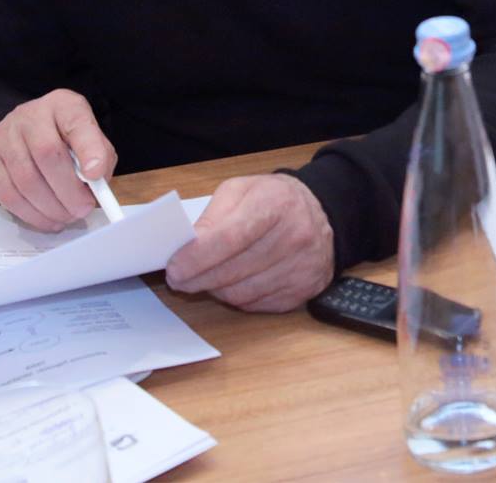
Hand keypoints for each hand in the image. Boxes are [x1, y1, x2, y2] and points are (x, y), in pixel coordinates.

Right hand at [0, 89, 117, 230]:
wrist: (24, 136)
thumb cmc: (64, 141)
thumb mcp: (91, 142)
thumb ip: (100, 159)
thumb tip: (95, 183)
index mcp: (62, 105)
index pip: (76, 120)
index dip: (88, 149)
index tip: (95, 175)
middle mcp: (29, 115)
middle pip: (47, 154)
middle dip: (68, 191)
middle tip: (81, 210)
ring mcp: (2, 135)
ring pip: (25, 180)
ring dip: (50, 208)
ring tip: (66, 217)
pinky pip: (7, 195)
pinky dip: (31, 214)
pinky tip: (46, 218)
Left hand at [165, 174, 334, 313]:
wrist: (321, 212)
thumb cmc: (273, 199)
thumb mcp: (241, 190)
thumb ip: (213, 216)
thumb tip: (187, 247)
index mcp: (276, 204)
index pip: (231, 238)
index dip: (197, 257)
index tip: (174, 268)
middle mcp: (294, 237)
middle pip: (233, 271)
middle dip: (198, 278)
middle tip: (179, 278)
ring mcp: (302, 267)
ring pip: (242, 294)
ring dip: (216, 289)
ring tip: (206, 278)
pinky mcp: (304, 290)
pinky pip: (257, 305)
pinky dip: (238, 297)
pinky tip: (234, 282)